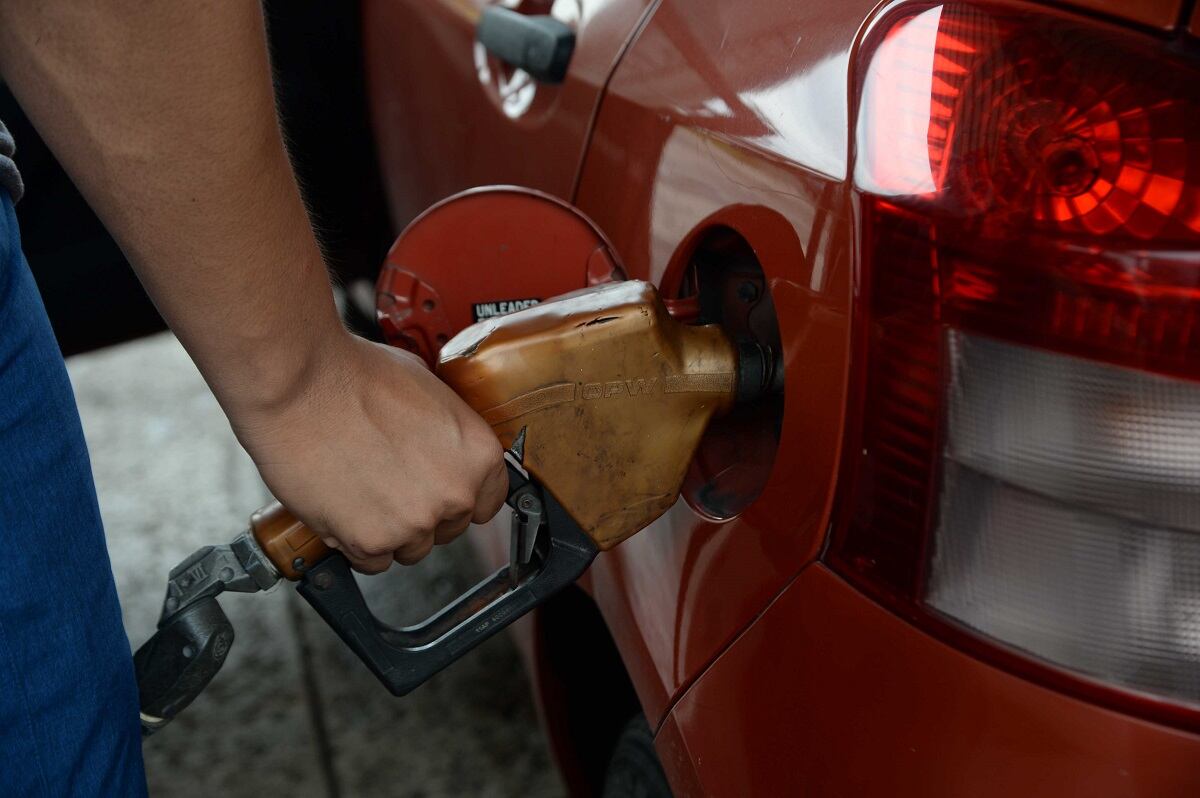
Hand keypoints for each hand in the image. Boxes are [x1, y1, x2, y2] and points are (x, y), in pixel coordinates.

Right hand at [230, 333, 508, 572]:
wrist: (299, 383)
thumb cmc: (355, 376)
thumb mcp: (427, 389)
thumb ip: (447, 432)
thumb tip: (445, 448)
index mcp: (478, 454)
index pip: (488, 501)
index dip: (460, 496)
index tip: (441, 494)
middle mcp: (454, 493)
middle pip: (448, 528)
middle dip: (421, 511)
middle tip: (390, 483)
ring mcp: (414, 522)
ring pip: (410, 548)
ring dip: (390, 530)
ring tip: (362, 489)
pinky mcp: (370, 541)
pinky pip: (372, 561)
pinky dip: (357, 542)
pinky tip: (345, 507)